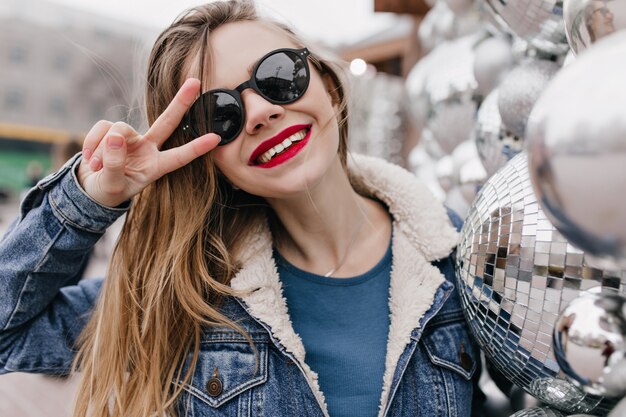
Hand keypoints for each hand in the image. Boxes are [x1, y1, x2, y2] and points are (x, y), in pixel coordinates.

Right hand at [77, 78, 219, 207]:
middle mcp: (147, 148)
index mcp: (156, 167)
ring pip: (119, 129)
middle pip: (168, 122)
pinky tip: (90, 160)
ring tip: (97, 167)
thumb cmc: (108, 189)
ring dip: (103, 149)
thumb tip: (115, 136)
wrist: (90, 188)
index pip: (180, 157)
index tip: (216, 138)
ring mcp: (130, 138)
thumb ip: (114, 164)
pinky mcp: (111, 130)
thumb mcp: (112, 185)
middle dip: (181, 102)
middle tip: (197, 82)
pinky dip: (92, 143)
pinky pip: (102, 128)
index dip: (197, 148)